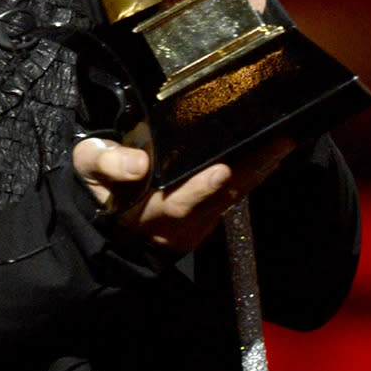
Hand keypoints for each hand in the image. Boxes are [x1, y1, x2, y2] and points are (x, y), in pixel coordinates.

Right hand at [72, 134, 295, 255]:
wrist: (108, 218)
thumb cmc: (99, 185)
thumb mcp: (88, 168)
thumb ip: (106, 163)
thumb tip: (139, 164)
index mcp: (146, 209)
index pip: (177, 202)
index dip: (200, 188)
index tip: (220, 169)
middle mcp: (176, 223)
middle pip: (218, 200)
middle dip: (249, 173)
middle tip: (276, 145)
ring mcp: (196, 225)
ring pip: (231, 199)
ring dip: (259, 172)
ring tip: (281, 145)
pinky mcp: (207, 221)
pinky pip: (233, 198)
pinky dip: (253, 177)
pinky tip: (270, 155)